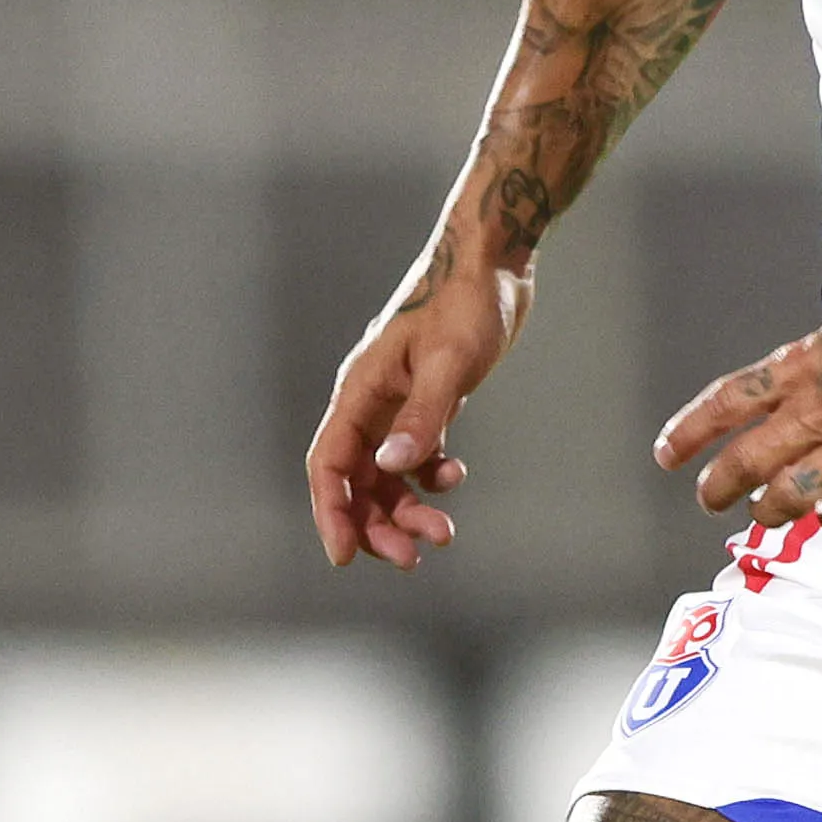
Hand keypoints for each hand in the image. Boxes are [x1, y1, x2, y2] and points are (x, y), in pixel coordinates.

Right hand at [309, 263, 521, 568]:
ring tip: (442, 534)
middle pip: (356, 481)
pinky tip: (453, 478)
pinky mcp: (426, 401)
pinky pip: (415, 456)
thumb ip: (421, 416)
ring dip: (406, 508)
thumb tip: (392, 468)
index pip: (329, 464)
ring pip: (386, 475)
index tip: (343, 556)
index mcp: (360, 389)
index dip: (331, 513)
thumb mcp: (449, 362)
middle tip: (412, 558)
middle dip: (377, 524)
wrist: (493, 263)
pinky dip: (430, 477)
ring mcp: (396, 402)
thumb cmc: (467, 302)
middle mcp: (370, 400)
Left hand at [660, 298, 821, 535]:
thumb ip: (796, 376)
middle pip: (745, 464)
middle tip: (711, 499)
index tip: (667, 456)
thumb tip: (759, 414)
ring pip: (785, 502)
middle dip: (716, 489)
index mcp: (804, 366)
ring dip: (766, 513)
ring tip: (765, 513)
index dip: (688, 434)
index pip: (725, 404)